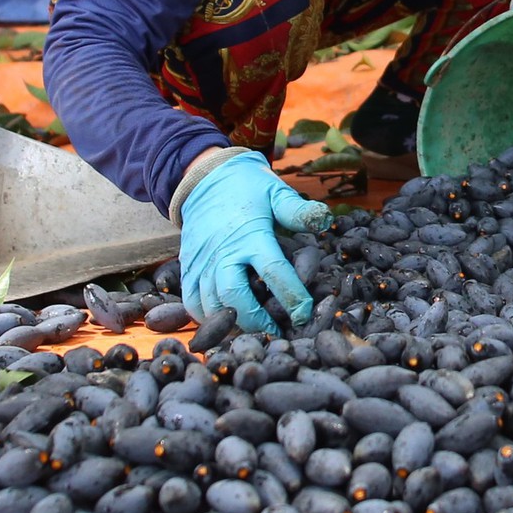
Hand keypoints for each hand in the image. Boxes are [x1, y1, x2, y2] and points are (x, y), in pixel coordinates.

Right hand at [178, 150, 327, 332]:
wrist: (205, 179)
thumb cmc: (248, 188)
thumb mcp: (276, 192)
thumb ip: (298, 211)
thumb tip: (326, 221)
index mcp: (250, 235)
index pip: (273, 271)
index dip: (291, 296)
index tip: (304, 314)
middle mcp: (222, 252)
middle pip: (234, 296)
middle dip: (256, 321)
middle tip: (277, 333)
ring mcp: (202, 262)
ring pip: (210, 305)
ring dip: (232, 323)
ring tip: (254, 332)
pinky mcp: (187, 268)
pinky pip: (191, 302)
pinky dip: (206, 318)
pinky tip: (226, 321)